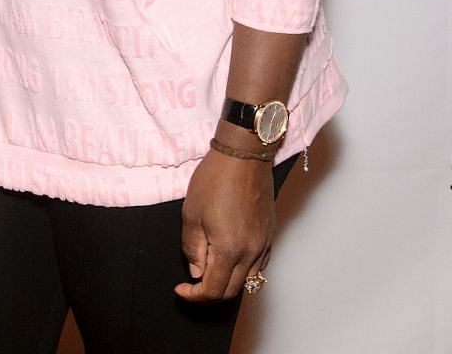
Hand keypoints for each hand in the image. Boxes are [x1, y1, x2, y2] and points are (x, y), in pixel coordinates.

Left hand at [175, 148, 275, 302]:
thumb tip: (196, 271)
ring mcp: (264, 244)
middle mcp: (251, 252)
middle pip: (232, 290)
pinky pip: (259, 265)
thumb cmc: (215, 179)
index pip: (214, 290)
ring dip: (228, 283)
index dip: (194, 296)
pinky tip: (230, 259)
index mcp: (230, 249)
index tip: (181, 289)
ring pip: (248, 280)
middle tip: (192, 284)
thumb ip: (193, 248)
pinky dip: (244, 270)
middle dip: (209, 294)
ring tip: (210, 270)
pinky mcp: (270, 234)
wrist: (243, 156)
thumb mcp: (192, 214)